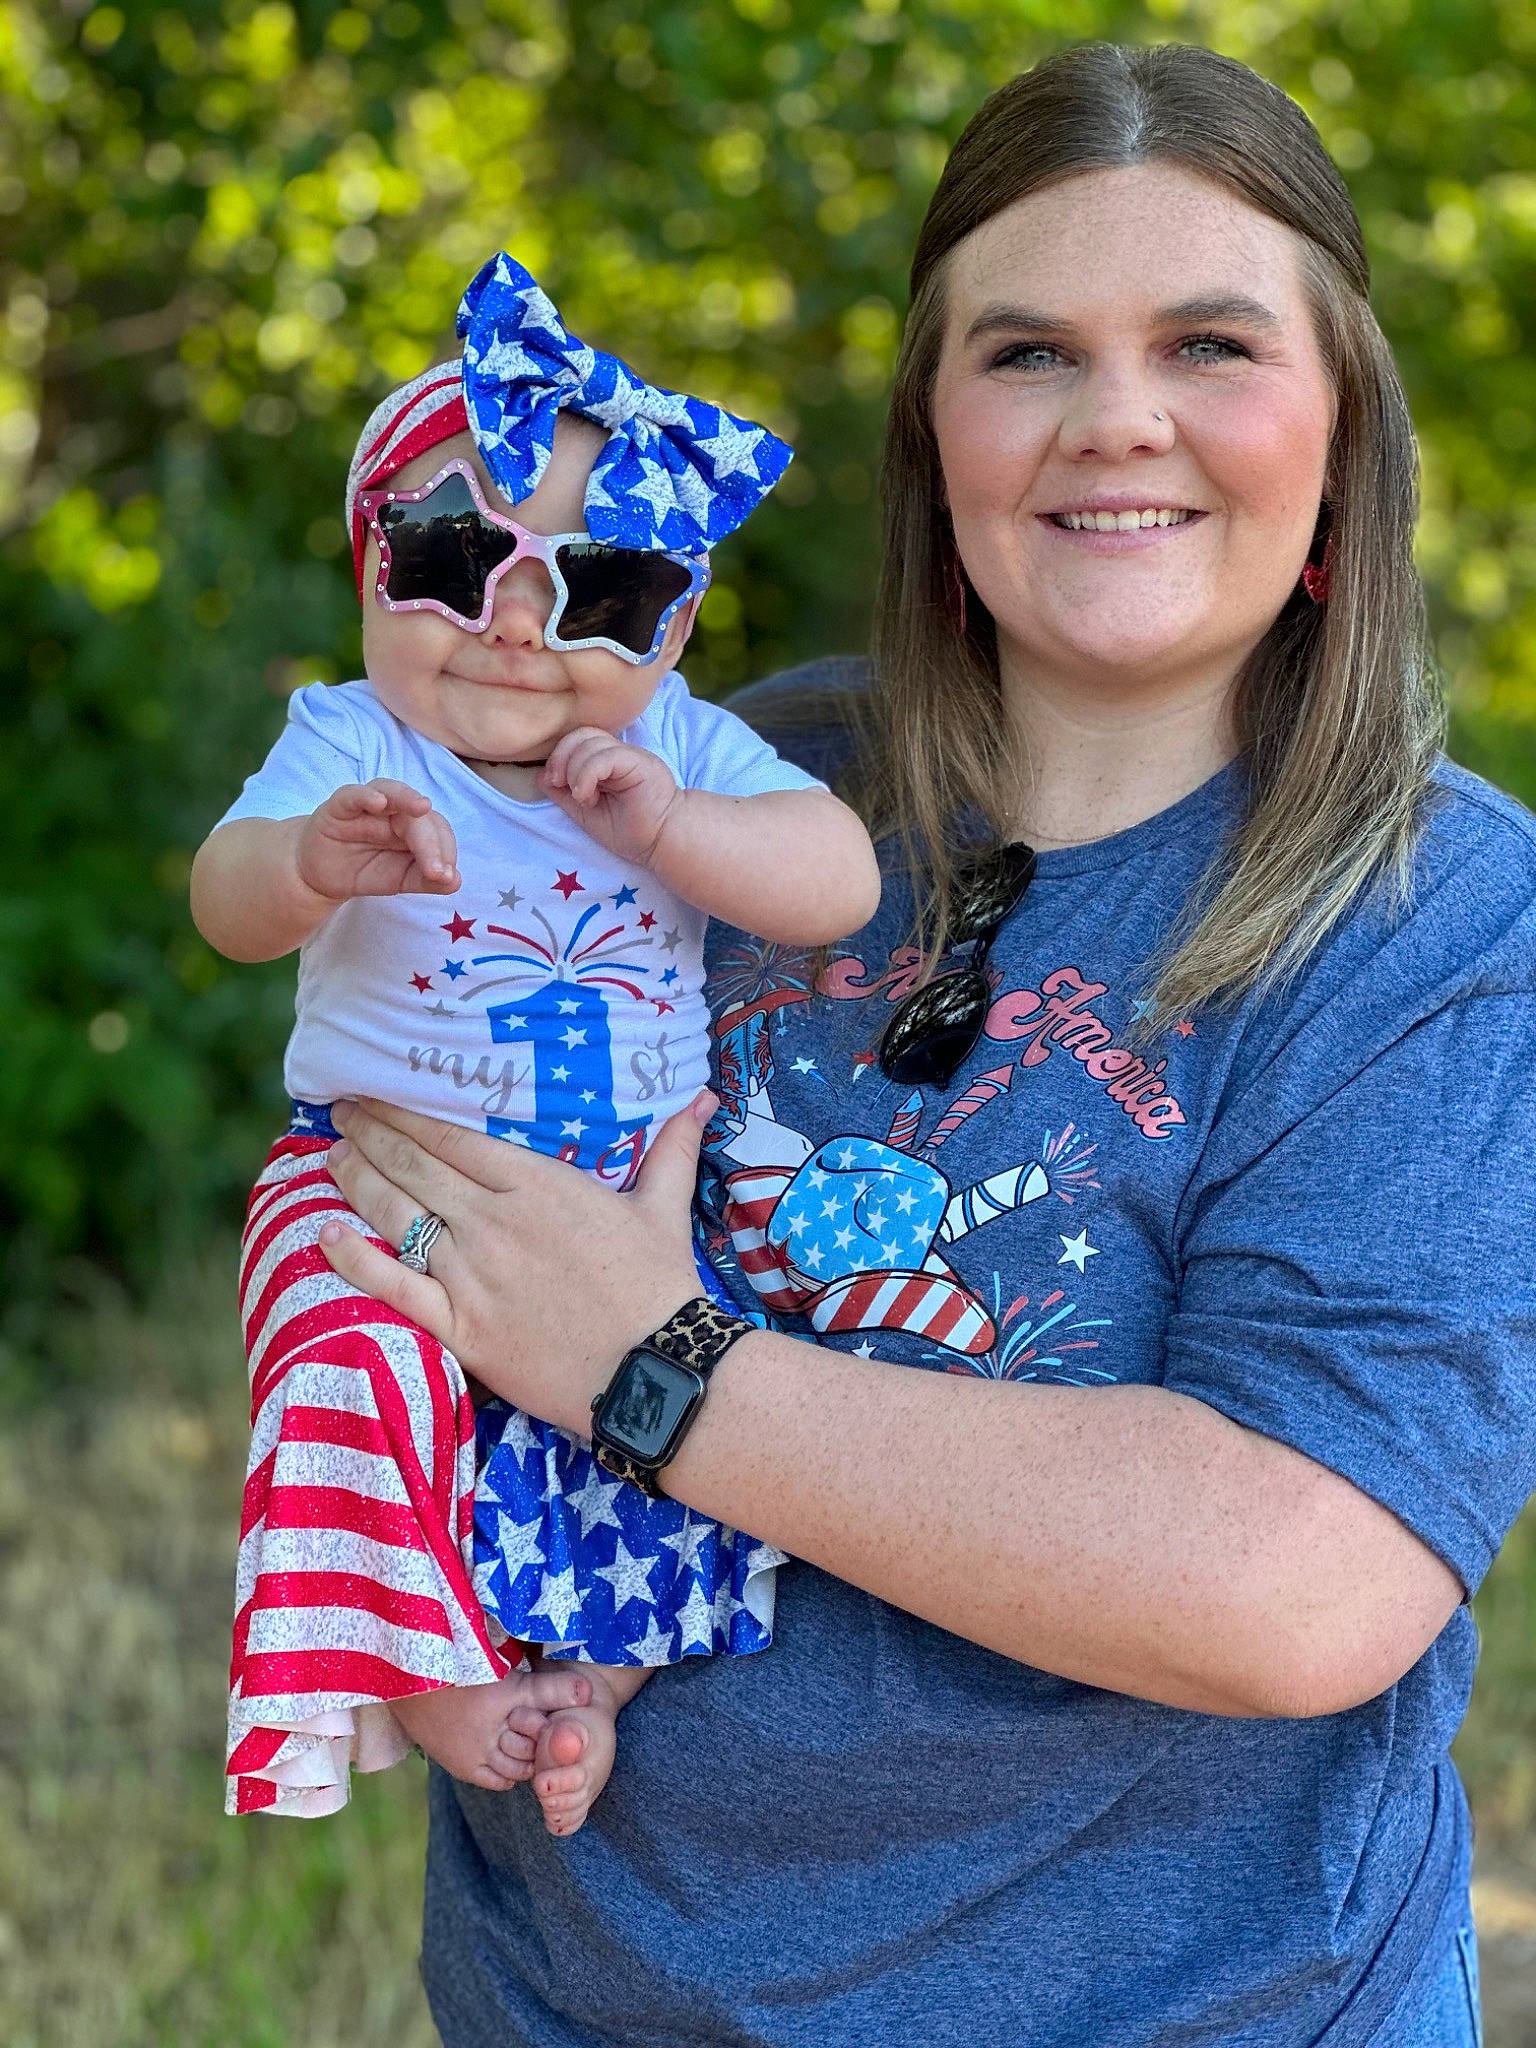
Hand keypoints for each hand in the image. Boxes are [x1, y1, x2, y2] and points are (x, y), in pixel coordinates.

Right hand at [296, 779, 460, 900]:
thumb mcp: (400, 880)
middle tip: (435, 871)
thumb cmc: (365, 869)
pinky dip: (366, 795)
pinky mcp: (338, 806)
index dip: (445, 851)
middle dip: (431, 843)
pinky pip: (353, 794)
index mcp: (414, 825)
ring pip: (392, 792)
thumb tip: (456, 881)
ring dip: (408, 798)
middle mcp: (395, 810)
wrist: (321, 876)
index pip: (437, 830)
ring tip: (422, 807)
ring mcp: (367, 805)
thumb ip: (427, 880)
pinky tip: (378, 803)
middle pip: (419, 816)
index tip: (446, 877)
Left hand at [316, 1091, 712, 1431]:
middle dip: (370, 1135)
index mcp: (536, 1186)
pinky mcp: (462, 1328)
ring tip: (332, 1156)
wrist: (654, 1370)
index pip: (451, 1138)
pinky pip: (394, 1288)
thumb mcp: (665, 1208)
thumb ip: (671, 1149)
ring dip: (356, 1182)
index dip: (403, 1112)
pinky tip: (324, 1235)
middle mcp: (493, 1223)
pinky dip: (354, 1260)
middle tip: (340, 1113)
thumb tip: (701, 1097)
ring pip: (397, 1217)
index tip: (373, 1092)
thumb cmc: (661, 1287)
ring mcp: (472, 1276)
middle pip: (414, 1169)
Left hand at [540, 727, 681, 867]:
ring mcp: (630, 756)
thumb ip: (565, 795)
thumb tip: (541, 776)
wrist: (662, 842)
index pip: (577, 739)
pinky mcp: (640, 763)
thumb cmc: (631, 831)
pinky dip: (587, 775)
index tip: (554, 783)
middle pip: (581, 734)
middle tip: (561, 784)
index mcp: (607, 762)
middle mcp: (619, 753)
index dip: (559, 756)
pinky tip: (587, 795)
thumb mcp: (587, 814)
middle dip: (561, 758)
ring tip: (582, 797)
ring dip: (575, 771)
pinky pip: (606, 756)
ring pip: (590, 742)